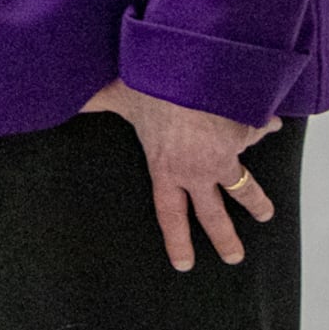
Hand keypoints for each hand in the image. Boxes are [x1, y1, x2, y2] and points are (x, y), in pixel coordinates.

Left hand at [81, 80, 280, 270]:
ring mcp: (226, 153)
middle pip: (214, 214)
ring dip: (255, 201)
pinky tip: (273, 124)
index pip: (170, 214)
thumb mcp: (118, 94)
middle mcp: (199, 170)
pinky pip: (259, 129)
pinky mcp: (247, 130)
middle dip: (225, 238)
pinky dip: (266, 124)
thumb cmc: (152, 82)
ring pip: (244, 186)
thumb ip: (93, 101)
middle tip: (233, 257)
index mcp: (166, 167)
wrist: (195, 66)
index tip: (184, 263)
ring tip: (265, 214)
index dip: (177, 240)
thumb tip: (55, 100)